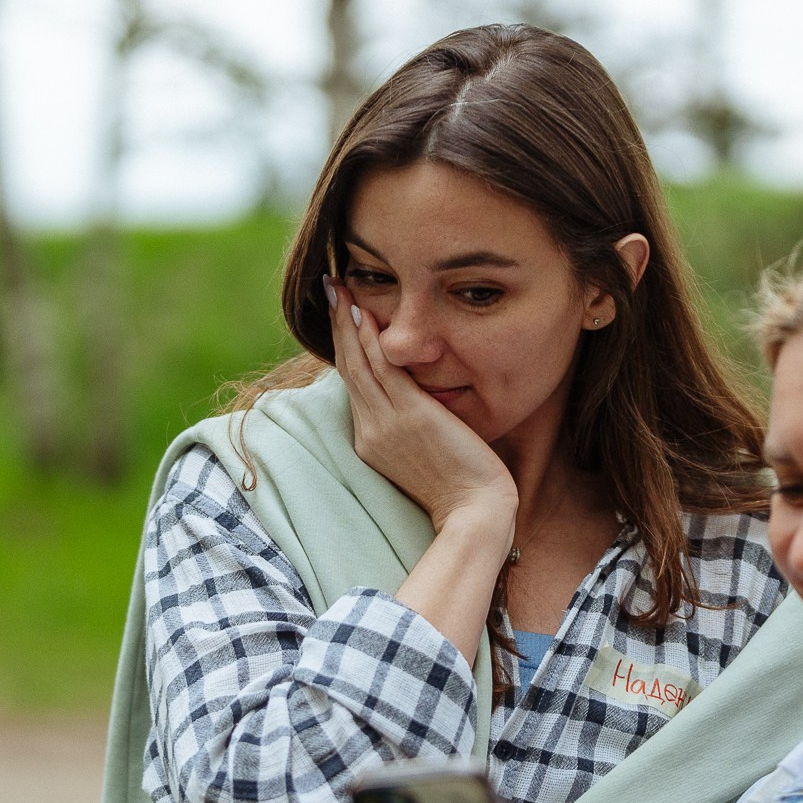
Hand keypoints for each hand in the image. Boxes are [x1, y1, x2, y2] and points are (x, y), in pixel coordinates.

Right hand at [326, 280, 515, 536]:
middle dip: (337, 326)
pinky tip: (360, 312)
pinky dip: (367, 338)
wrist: (473, 513)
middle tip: (329, 288)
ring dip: (345, 323)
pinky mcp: (408, 415)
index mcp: (371, 442)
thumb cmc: (462, 491)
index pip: (355, 386)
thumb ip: (415, 430)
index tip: (342, 318)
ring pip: (357, 363)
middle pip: (347, 369)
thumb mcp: (426, 457)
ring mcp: (385, 423)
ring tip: (337, 288)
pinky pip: (380, 367)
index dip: (345, 349)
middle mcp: (370, 431)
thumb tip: (421, 409)